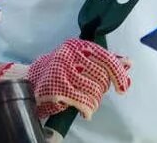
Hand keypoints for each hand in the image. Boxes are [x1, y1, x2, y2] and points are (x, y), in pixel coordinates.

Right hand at [0, 38, 131, 119]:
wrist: (27, 82)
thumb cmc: (59, 70)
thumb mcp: (80, 59)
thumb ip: (103, 60)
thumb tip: (128, 63)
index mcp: (78, 46)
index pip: (105, 58)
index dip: (118, 73)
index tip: (123, 86)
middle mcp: (70, 55)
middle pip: (101, 76)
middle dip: (102, 89)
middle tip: (96, 94)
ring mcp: (63, 71)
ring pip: (94, 90)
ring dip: (94, 101)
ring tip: (87, 102)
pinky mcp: (58, 88)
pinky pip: (84, 101)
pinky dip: (87, 109)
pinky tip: (84, 111)